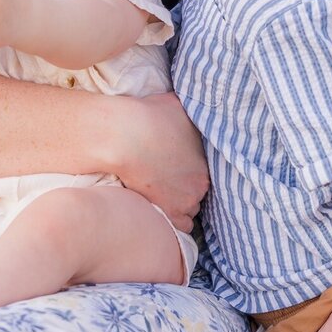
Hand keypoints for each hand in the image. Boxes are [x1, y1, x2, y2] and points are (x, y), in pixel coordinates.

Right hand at [110, 92, 208, 232]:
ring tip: (161, 195)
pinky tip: (161, 211)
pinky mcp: (170, 213)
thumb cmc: (148, 116)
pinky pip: (181, 227)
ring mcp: (186, 200)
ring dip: (178, 204)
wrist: (125, 136)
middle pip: (197, 190)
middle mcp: (201, 182)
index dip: (189, 170)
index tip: (176, 168)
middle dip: (184, 186)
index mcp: (206, 157)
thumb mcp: (177, 104)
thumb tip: (193, 106)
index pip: (203, 171)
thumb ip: (190, 111)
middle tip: (166, 180)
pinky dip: (172, 221)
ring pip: (189, 208)